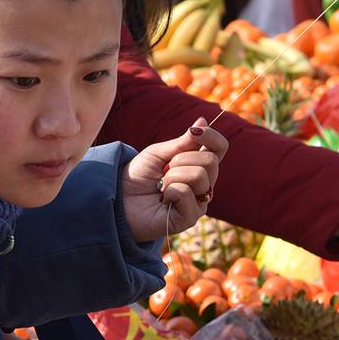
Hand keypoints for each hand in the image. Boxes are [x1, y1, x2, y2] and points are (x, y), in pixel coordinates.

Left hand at [123, 121, 227, 240]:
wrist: (119, 200)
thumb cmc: (137, 177)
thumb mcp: (159, 153)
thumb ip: (183, 142)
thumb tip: (203, 121)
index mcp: (198, 166)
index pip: (219, 148)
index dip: (211, 136)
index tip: (194, 132)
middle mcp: (204, 185)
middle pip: (211, 161)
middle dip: (182, 159)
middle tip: (164, 170)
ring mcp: (199, 203)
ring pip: (199, 176)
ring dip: (172, 176)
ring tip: (160, 187)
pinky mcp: (190, 218)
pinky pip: (186, 193)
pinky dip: (169, 192)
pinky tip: (162, 200)